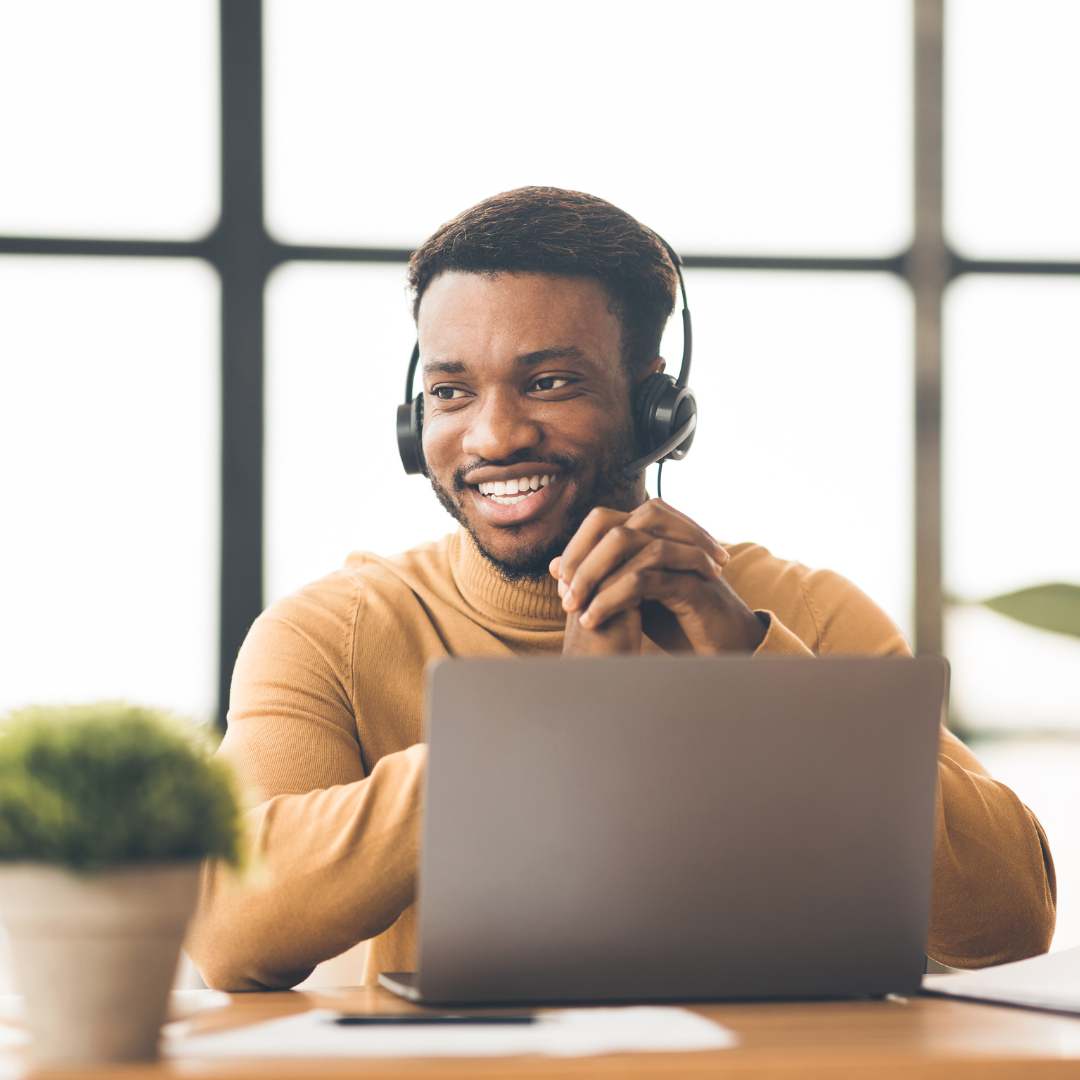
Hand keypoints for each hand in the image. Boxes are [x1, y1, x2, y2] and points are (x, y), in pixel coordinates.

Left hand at [550, 499, 765, 654]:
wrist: (723, 646)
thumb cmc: (677, 620)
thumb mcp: (630, 596)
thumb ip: (597, 577)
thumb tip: (554, 564)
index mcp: (653, 535)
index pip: (603, 520)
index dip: (577, 546)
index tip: (561, 581)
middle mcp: (668, 536)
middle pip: (613, 524)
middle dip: (581, 558)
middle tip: (565, 594)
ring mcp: (682, 554)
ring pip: (627, 544)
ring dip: (593, 577)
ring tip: (576, 609)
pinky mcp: (692, 581)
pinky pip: (644, 577)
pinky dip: (612, 597)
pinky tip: (595, 618)